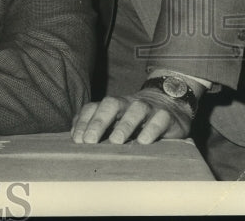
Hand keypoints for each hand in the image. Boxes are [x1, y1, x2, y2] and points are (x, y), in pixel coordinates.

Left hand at [71, 90, 192, 144]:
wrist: (169, 106)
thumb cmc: (135, 121)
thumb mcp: (115, 123)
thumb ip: (96, 128)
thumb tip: (76, 139)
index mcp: (111, 105)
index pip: (93, 108)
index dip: (83, 122)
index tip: (77, 140)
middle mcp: (127, 103)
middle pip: (110, 104)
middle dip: (98, 121)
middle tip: (90, 140)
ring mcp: (147, 107)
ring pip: (136, 109)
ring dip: (124, 124)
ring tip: (116, 141)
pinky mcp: (166, 116)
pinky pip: (159, 119)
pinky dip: (151, 129)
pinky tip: (144, 141)